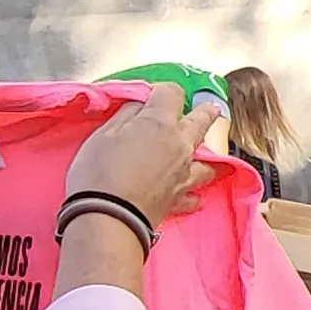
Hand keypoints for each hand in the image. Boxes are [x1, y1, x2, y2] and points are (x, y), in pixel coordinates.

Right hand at [68, 83, 220, 225]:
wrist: (109, 218)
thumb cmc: (99, 174)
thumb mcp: (103, 135)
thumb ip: (126, 115)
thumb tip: (138, 106)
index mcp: (160, 123)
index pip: (171, 94)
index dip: (162, 91)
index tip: (155, 95)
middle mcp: (179, 145)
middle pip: (201, 121)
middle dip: (205, 112)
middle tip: (211, 109)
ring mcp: (184, 173)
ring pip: (207, 161)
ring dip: (208, 156)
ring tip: (209, 157)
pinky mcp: (180, 200)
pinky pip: (195, 196)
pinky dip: (195, 194)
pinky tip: (196, 196)